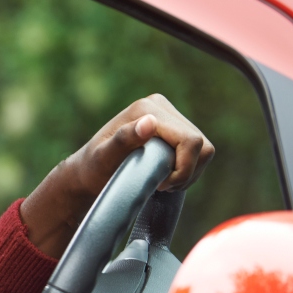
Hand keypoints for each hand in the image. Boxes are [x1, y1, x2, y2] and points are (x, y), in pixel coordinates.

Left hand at [20, 94, 213, 257]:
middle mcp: (159, 106)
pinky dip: (188, 169)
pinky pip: (199, 151)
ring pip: (204, 149)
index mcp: (146, 109)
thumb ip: (124, 140)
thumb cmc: (93, 168)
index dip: (182, 168)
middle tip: (161, 185)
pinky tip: (167, 176)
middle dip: (185, 172)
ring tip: (163, 182)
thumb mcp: (104, 158)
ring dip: (188, 172)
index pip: (190, 140)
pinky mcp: (174, 128)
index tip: (159, 184)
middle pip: (201, 145)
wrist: (89, 172)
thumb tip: (150, 122)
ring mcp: (169, 116)